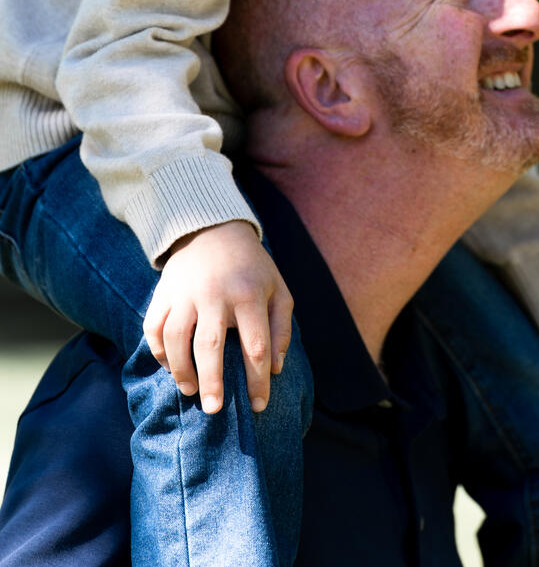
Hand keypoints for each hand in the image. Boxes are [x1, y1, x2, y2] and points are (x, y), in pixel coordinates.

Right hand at [143, 221, 292, 414]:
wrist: (214, 230)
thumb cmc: (252, 268)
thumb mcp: (278, 290)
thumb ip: (281, 328)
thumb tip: (275, 369)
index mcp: (249, 294)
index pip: (255, 346)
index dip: (258, 381)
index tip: (258, 406)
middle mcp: (215, 294)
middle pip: (210, 346)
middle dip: (212, 383)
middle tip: (214, 410)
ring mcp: (185, 292)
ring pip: (176, 339)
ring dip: (182, 371)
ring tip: (191, 391)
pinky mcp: (163, 292)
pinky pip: (154, 328)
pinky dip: (159, 352)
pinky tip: (170, 368)